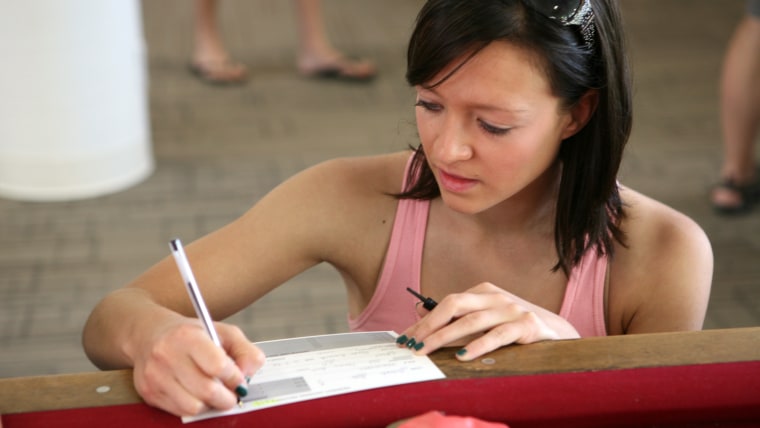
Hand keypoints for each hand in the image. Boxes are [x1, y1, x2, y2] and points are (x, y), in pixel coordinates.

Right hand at [130, 317, 264, 415]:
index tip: (240, 379)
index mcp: (187, 336)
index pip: (218, 366)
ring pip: (194, 406)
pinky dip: (195, 406)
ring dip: (211, 404)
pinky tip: (197, 394)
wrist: (149, 335)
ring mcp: (156, 376)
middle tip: (232, 394)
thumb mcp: (222, 332)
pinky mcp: (150, 393)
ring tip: (214, 393)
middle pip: (207, 390)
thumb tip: (249, 373)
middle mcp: (167, 355)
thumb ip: (245, 350)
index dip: (235, 377)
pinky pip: (180, 411)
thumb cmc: (189, 334)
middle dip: (227, 397)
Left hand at [398, 283, 579, 360]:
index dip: (424, 320)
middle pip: (454, 305)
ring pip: (472, 321)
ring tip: (426, 350)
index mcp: (484, 292)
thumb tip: (419, 311)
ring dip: (445, 337)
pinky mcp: (527, 325)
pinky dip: (478, 345)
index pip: (447, 303)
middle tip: (411, 344)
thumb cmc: (517, 327)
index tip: (405, 337)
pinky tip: (462, 356)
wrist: (559, 332)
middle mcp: (496, 297)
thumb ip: (457, 316)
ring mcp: (512, 309)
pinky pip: (498, 335)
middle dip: (429, 325)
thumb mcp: (486, 318)